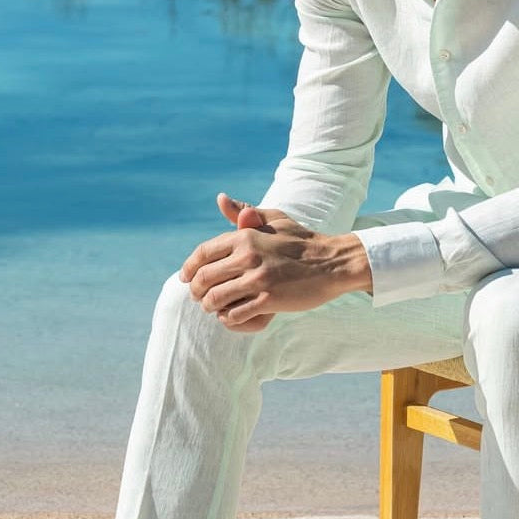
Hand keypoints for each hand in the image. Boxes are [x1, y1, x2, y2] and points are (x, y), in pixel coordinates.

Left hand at [178, 193, 371, 331]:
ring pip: (215, 299)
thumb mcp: (274, 219)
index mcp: (245, 236)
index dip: (189, 268)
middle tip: (199, 297)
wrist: (333, 262)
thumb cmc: (302, 240)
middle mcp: (247, 256)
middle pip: (204, 278)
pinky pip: (235, 315)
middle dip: (196, 291)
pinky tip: (231, 316)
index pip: (203, 253)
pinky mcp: (269, 300)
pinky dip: (228, 318)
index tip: (185, 278)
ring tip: (214, 308)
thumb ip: (245, 212)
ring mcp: (258, 279)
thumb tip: (221, 199)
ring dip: (210, 307)